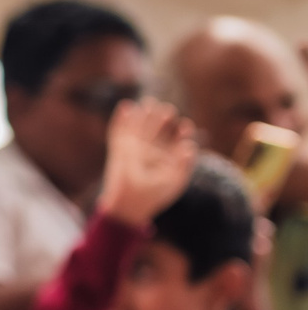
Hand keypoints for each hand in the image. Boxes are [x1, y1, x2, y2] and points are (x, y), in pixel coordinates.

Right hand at [97, 97, 195, 225]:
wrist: (129, 207)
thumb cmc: (154, 196)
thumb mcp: (175, 182)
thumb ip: (184, 165)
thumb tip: (189, 146)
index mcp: (168, 157)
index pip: (177, 139)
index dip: (182, 131)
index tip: (185, 127)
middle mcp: (152, 150)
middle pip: (158, 129)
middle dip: (163, 118)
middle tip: (166, 110)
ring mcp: (134, 149)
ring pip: (140, 127)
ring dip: (144, 115)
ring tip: (149, 103)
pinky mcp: (119, 150)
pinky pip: (119, 132)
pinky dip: (121, 120)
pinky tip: (126, 106)